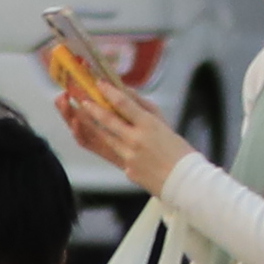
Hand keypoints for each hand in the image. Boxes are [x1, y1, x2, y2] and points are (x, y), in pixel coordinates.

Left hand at [44, 48, 185, 194]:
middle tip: (81, 99)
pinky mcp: (126, 169)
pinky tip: (104, 139)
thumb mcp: (164, 124)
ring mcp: (129, 156)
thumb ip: (144, 108)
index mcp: (149, 125)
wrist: (184, 179)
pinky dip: (109, 145)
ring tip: (80, 116)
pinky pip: (114, 155)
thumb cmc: (178, 150)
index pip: (125, 104)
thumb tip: (127, 92)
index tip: (99, 83)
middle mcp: (136, 140)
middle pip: (108, 121)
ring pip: (104, 138)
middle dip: (92, 108)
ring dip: (90, 125)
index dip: (110, 92)